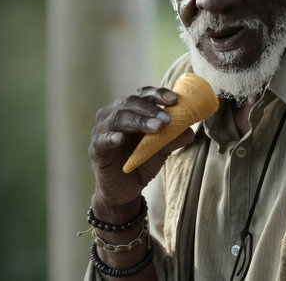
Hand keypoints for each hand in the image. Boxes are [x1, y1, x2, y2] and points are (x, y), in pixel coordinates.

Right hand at [88, 86, 195, 220]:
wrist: (124, 191)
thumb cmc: (140, 163)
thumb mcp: (160, 150)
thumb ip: (172, 139)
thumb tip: (190, 129)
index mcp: (129, 109)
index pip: (143, 95)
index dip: (157, 94)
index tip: (175, 100)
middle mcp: (113, 114)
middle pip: (130, 102)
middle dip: (150, 109)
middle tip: (167, 120)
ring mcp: (102, 130)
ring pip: (118, 118)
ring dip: (138, 121)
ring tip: (156, 128)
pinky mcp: (95, 148)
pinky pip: (101, 140)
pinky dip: (110, 138)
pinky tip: (119, 139)